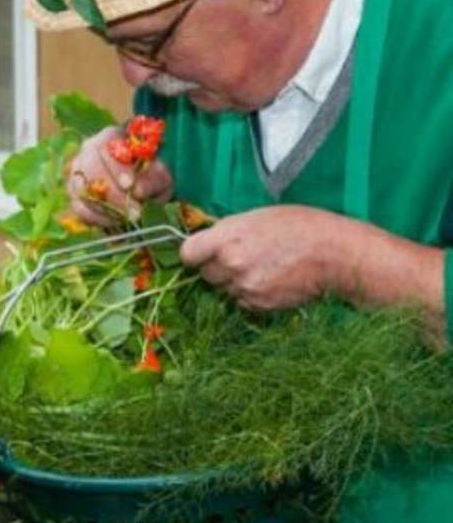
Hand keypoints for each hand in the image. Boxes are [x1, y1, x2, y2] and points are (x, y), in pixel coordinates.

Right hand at [66, 124, 175, 225]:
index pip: (104, 148)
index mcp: (110, 138)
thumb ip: (151, 180)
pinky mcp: (76, 193)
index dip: (115, 167)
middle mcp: (88, 151)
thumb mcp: (160, 175)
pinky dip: (95, 218)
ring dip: (104, 208)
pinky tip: (113, 222)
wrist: (146, 184)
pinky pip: (78, 207)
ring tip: (127, 218)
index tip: (130, 186)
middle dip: (111, 193)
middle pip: (89, 169)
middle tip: (134, 212)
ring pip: (80, 189)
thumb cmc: (153, 174)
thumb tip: (137, 190)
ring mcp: (78, 171)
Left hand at [179, 206, 360, 311]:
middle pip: (206, 274)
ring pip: (226, 290)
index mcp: (225, 238)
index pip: (188, 253)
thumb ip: (227, 232)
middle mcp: (231, 265)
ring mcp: (246, 288)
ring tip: (259, 269)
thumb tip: (211, 241)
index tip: (200, 252)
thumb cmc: (297, 226)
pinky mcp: (262, 305)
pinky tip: (269, 282)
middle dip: (216, 268)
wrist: (333, 253)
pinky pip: (244, 303)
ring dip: (234, 282)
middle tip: (236, 259)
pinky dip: (251, 296)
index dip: (194, 253)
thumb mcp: (254, 217)